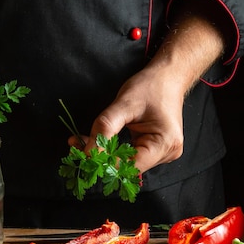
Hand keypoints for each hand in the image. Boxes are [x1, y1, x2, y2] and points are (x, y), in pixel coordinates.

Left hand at [71, 7, 227, 173]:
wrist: (168, 77)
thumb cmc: (150, 86)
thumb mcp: (124, 104)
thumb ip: (105, 128)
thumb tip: (88, 153)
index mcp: (164, 144)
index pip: (129, 166)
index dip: (105, 163)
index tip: (81, 154)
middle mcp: (167, 153)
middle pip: (127, 167)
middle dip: (101, 157)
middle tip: (76, 145)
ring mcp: (162, 154)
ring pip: (126, 163)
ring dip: (104, 154)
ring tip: (81, 142)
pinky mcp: (155, 150)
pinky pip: (129, 156)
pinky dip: (112, 150)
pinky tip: (97, 141)